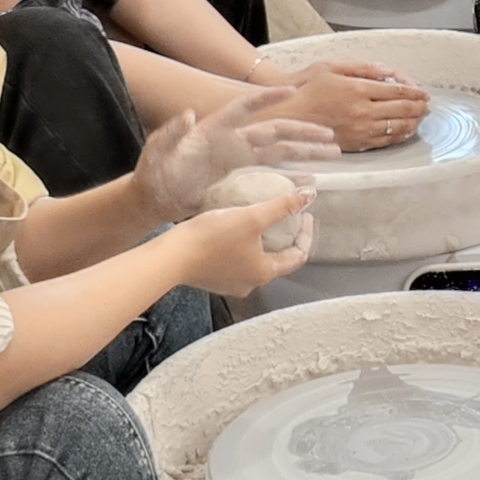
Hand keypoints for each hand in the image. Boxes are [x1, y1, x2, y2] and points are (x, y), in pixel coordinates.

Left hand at [133, 89, 337, 223]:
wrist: (153, 200)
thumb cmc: (153, 174)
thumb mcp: (157, 151)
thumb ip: (171, 133)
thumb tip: (189, 113)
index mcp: (215, 130)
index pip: (245, 108)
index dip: (267, 98)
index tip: (291, 90)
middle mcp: (232, 141)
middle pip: (274, 131)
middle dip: (303, 132)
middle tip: (330, 135)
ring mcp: (238, 160)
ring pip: (280, 152)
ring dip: (306, 151)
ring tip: (333, 151)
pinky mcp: (239, 179)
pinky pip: (271, 175)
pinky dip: (292, 176)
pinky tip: (311, 179)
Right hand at [160, 179, 316, 295]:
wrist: (170, 257)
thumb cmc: (211, 238)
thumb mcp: (251, 216)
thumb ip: (282, 207)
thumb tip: (309, 196)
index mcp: (264, 273)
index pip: (298, 256)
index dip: (305, 234)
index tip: (304, 214)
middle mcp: (250, 284)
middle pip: (278, 260)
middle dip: (285, 238)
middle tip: (285, 216)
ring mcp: (230, 284)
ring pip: (257, 261)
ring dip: (263, 242)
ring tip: (261, 220)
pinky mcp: (213, 279)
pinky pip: (237, 262)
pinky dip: (244, 247)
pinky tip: (235, 230)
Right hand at [281, 61, 429, 150]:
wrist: (287, 115)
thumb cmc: (307, 87)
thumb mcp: (332, 67)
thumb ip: (362, 68)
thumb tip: (388, 71)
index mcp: (358, 89)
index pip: (397, 92)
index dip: (415, 92)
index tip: (424, 92)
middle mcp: (362, 111)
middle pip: (402, 110)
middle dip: (419, 107)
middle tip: (427, 104)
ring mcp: (360, 129)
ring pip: (396, 127)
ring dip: (413, 122)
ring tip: (421, 117)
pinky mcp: (355, 143)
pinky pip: (385, 141)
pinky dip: (399, 135)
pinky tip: (405, 131)